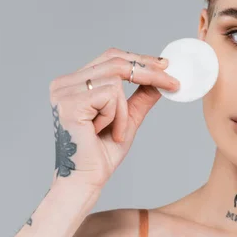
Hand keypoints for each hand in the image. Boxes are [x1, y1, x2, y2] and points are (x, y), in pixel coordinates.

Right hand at [48, 47, 179, 190]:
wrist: (87, 179)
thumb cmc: (102, 152)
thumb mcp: (128, 118)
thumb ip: (140, 97)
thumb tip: (160, 78)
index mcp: (73, 83)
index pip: (110, 57)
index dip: (140, 59)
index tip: (165, 65)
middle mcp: (64, 83)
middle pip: (115, 61)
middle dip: (148, 71)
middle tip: (173, 83)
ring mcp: (63, 92)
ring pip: (116, 80)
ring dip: (125, 110)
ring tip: (116, 131)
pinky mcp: (70, 103)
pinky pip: (110, 96)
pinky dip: (117, 116)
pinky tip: (105, 132)